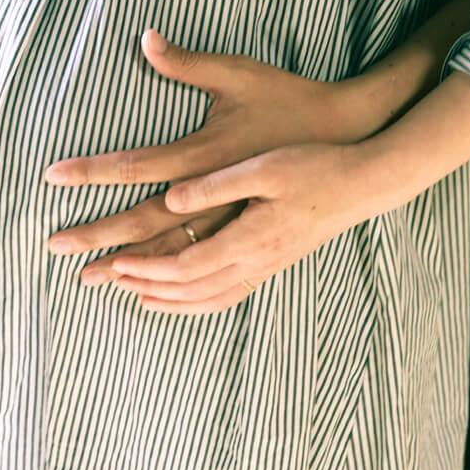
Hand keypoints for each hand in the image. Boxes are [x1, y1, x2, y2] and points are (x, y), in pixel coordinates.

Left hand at [44, 29, 367, 283]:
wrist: (355, 156)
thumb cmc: (296, 108)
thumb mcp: (243, 77)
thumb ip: (191, 67)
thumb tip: (147, 44)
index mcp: (209, 162)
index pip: (135, 171)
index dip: (92, 174)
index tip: (53, 176)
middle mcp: (219, 207)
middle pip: (146, 233)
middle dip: (98, 242)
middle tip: (57, 248)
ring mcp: (240, 239)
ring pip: (173, 269)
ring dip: (129, 273)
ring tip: (92, 279)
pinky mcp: (257, 256)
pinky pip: (208, 288)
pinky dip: (175, 296)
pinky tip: (152, 299)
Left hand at [108, 143, 361, 313]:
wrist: (363, 183)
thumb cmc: (313, 166)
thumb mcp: (262, 168)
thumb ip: (214, 186)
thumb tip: (170, 198)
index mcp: (248, 238)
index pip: (185, 266)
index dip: (146, 267)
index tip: (114, 261)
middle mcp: (255, 262)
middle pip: (188, 289)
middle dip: (145, 286)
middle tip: (106, 280)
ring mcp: (264, 267)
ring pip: (207, 299)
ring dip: (167, 300)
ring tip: (135, 295)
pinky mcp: (271, 264)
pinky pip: (227, 296)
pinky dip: (197, 304)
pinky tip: (181, 299)